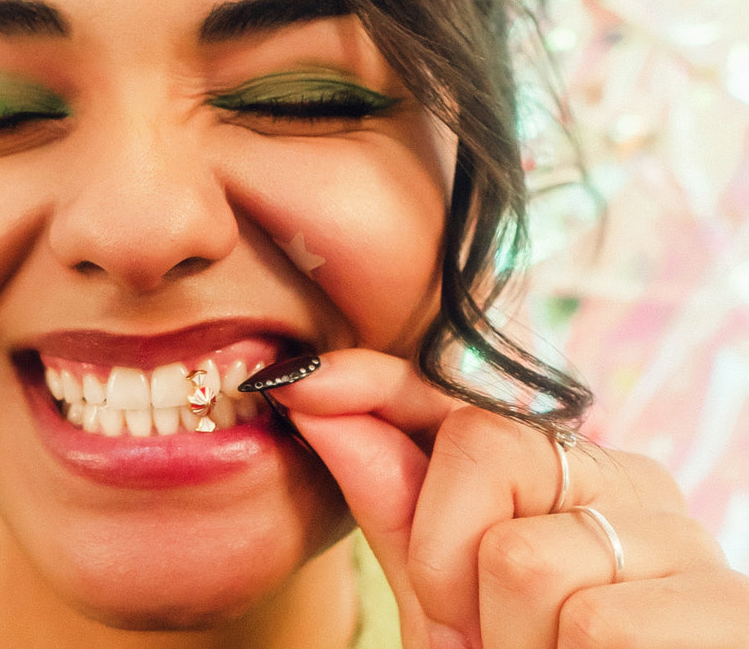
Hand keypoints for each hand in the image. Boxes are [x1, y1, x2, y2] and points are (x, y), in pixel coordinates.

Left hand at [267, 348, 748, 647]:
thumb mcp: (446, 600)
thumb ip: (397, 506)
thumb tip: (316, 400)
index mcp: (565, 473)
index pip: (460, 406)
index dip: (374, 386)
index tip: (298, 382)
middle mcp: (628, 483)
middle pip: (483, 449)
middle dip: (445, 562)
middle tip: (480, 635)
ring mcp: (683, 540)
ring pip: (524, 556)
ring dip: (509, 644)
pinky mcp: (727, 610)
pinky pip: (594, 624)